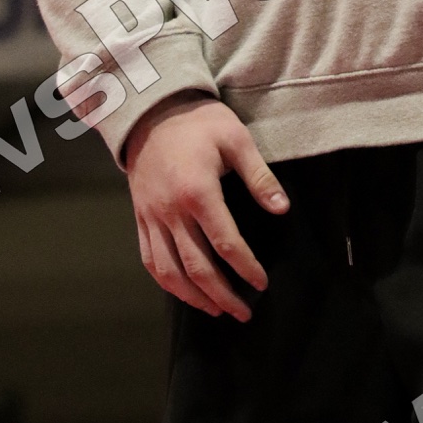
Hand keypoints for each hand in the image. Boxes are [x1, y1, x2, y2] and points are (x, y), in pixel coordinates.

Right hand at [126, 92, 289, 321]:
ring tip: (216, 310)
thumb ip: (259, 176)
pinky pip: (149, 259)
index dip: (245, 267)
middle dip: (222, 294)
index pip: (225, 243)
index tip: (261, 283)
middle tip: (243, 312)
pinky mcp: (140, 217)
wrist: (152, 110)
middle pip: (197, 266)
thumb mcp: (236, 139)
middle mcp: (171, 210)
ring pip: (169, 271)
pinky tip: (183, 290)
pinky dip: (166, 282)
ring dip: (194, 297)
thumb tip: (283, 209)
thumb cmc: (199, 122)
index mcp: (198, 191)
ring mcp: (152, 216)